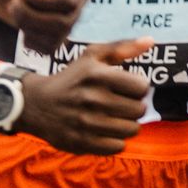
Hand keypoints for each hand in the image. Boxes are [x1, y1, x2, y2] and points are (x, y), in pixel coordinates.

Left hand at [0, 0, 95, 52]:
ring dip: (26, 25)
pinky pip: (49, 48)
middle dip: (30, 15)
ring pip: (55, 37)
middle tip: (12, 0)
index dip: (41, 1)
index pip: (68, 2)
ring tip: (14, 8)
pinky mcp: (54, 32)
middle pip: (62, 23)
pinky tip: (20, 24)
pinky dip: (29, 40)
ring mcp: (68, 16)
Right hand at [18, 38, 152, 154]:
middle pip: (139, 110)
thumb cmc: (71, 78)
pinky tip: (106, 131)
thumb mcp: (92, 56)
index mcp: (98, 76)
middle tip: (122, 104)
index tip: (128, 89)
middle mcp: (93, 99)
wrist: (37, 104)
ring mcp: (87, 123)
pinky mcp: (82, 143)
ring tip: (116, 118)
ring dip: (127, 124)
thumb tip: (151, 41)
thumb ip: (123, 48)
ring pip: (132, 130)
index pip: (142, 87)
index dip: (138, 88)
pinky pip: (117, 146)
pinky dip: (116, 140)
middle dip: (134, 107)